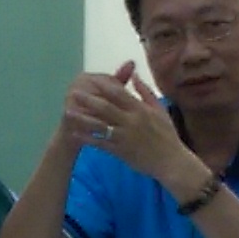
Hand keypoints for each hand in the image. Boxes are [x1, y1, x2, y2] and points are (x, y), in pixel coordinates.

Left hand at [58, 62, 192, 184]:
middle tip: (73, 93)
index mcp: (141, 110)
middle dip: (88, 100)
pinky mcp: (119, 151)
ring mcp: (124, 137)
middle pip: (106, 108)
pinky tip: (74, 134)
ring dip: (82, 119)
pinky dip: (87, 138)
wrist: (171, 161)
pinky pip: (100, 143)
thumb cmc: (167, 135)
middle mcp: (131, 121)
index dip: (104, 86)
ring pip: (99, 126)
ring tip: (68, 113)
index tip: (91, 80)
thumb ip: (146, 93)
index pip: (120, 94)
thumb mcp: (160, 110)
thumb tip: (135, 76)